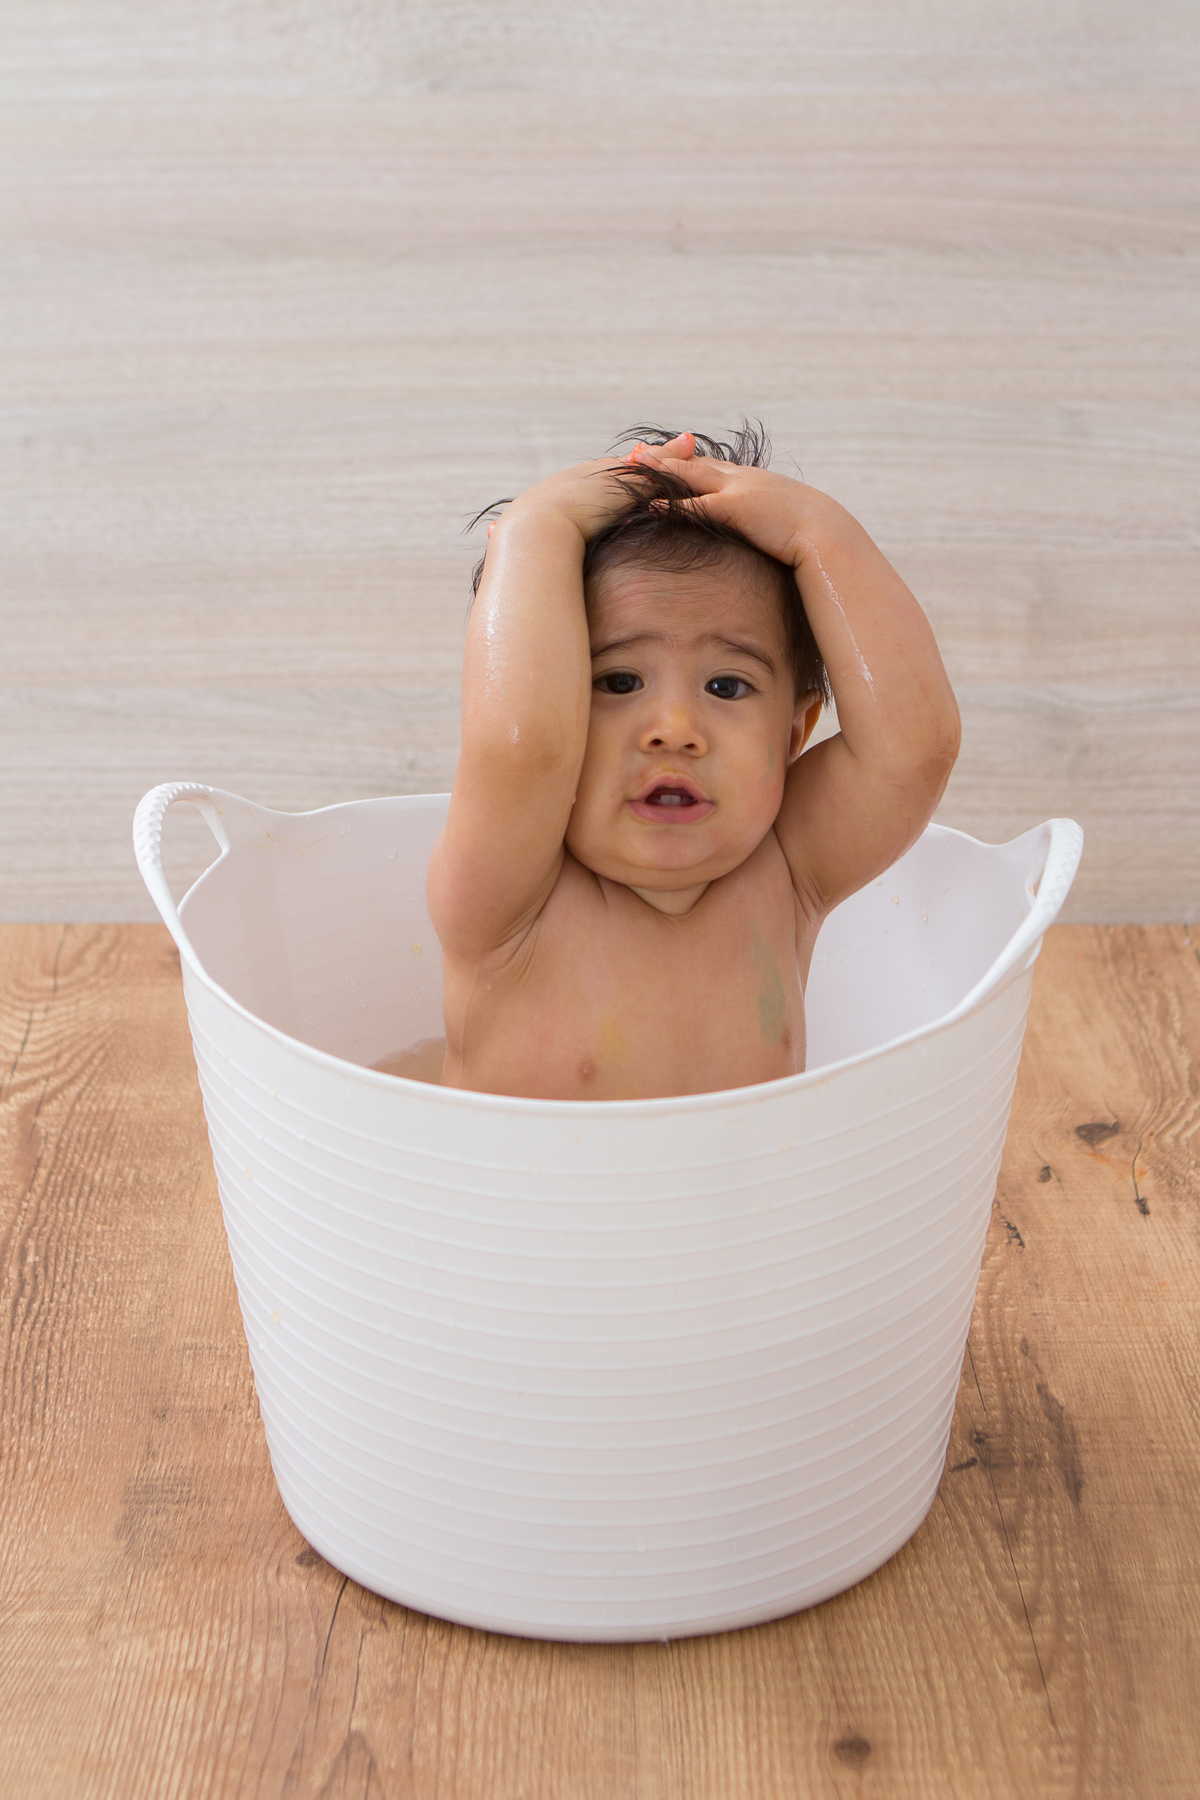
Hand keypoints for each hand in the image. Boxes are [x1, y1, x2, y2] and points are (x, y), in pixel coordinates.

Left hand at [625, 438, 845, 571]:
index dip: (685, 461)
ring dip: (661, 470)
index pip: (711, 467)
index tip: (663, 456)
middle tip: (636, 453)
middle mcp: (742, 479)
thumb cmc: (810, 533)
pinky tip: (653, 503)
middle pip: (694, 463)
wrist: (827, 532)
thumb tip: (759, 528)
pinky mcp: (736, 509)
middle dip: (664, 458)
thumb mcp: (782, 520)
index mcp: (752, 480)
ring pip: (691, 476)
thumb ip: (765, 517)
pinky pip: (698, 505)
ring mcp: (738, 491)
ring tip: (633, 466)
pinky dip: (674, 503)